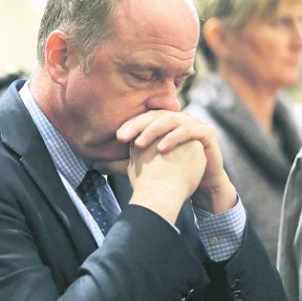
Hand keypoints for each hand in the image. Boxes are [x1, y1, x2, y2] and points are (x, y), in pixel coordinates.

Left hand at [117, 110, 236, 213]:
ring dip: (153, 130)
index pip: (144, 118)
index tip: (116, 137)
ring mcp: (193, 123)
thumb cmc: (173, 174)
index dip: (130, 125)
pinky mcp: (206, 132)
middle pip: (155, 115)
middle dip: (137, 125)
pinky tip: (162, 149)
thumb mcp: (144, 167)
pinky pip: (188, 130)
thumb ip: (121, 163)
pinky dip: (174, 138)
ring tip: (139, 144)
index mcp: (163, 122)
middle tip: (122, 138)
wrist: (201, 185)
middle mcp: (178, 118)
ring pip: (170, 119)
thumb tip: (94, 163)